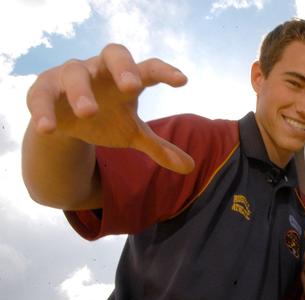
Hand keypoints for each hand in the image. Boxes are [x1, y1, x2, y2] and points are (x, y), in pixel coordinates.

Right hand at [26, 43, 194, 173]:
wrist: (66, 121)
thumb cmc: (106, 119)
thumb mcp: (132, 134)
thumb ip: (159, 148)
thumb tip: (189, 167)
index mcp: (127, 78)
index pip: (149, 69)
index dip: (165, 72)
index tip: (182, 81)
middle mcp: (101, 69)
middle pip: (114, 54)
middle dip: (123, 67)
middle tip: (132, 86)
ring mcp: (71, 75)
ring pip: (75, 73)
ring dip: (81, 92)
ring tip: (88, 113)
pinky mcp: (43, 88)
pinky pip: (41, 95)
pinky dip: (43, 110)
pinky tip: (49, 128)